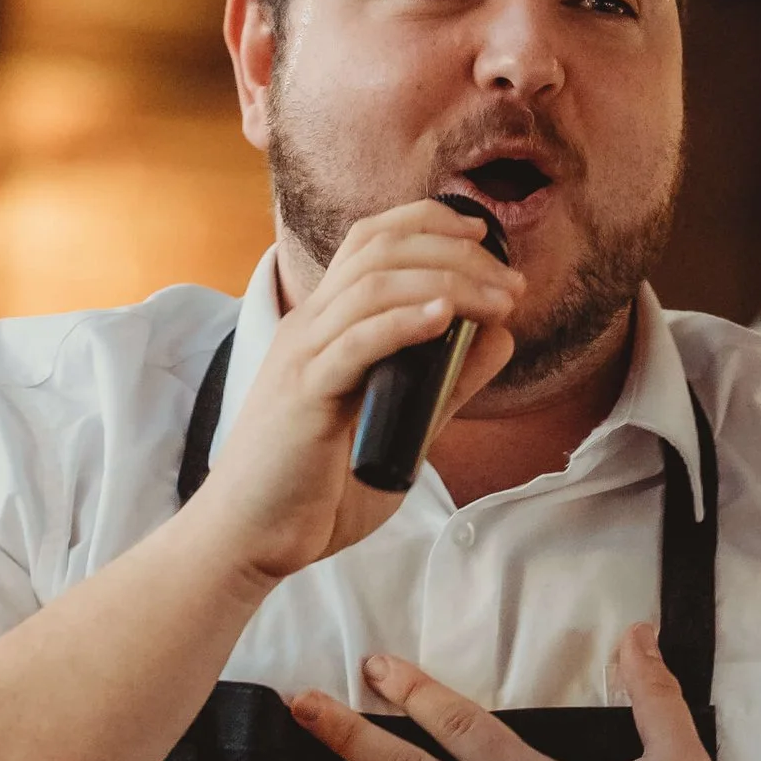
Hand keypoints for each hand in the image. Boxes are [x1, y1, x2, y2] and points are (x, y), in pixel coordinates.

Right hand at [192, 204, 520, 591]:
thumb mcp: (398, 425)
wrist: (249, 538)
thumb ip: (443, 383)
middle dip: (456, 252)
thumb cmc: (313, 489)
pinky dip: (403, 322)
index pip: (370, 241)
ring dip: (446, 282)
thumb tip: (498, 339)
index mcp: (324, 326)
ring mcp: (303, 356)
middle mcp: (309, 328)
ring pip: (373, 285)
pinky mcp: (304, 394)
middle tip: (511, 283)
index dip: (429, 223)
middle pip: (380, 249)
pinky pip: (356, 342)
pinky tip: (444, 318)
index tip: (484, 238)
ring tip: (498, 301)